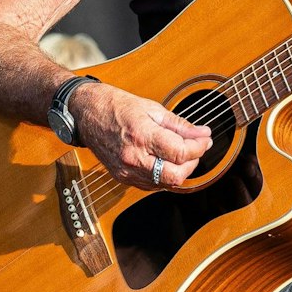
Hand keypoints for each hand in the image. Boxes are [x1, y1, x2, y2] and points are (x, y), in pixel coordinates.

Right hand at [73, 82, 211, 189]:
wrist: (86, 113)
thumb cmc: (117, 106)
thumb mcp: (152, 108)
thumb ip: (180, 125)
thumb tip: (202, 134)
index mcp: (142, 135)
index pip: (181, 152)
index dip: (199, 147)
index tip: (205, 139)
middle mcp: (133, 157)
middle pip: (175, 175)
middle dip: (192, 163)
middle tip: (195, 148)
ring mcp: (126, 170)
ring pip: (165, 184)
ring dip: (179, 171)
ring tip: (180, 154)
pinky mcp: (122, 178)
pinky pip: (151, 185)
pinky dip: (164, 176)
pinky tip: (164, 161)